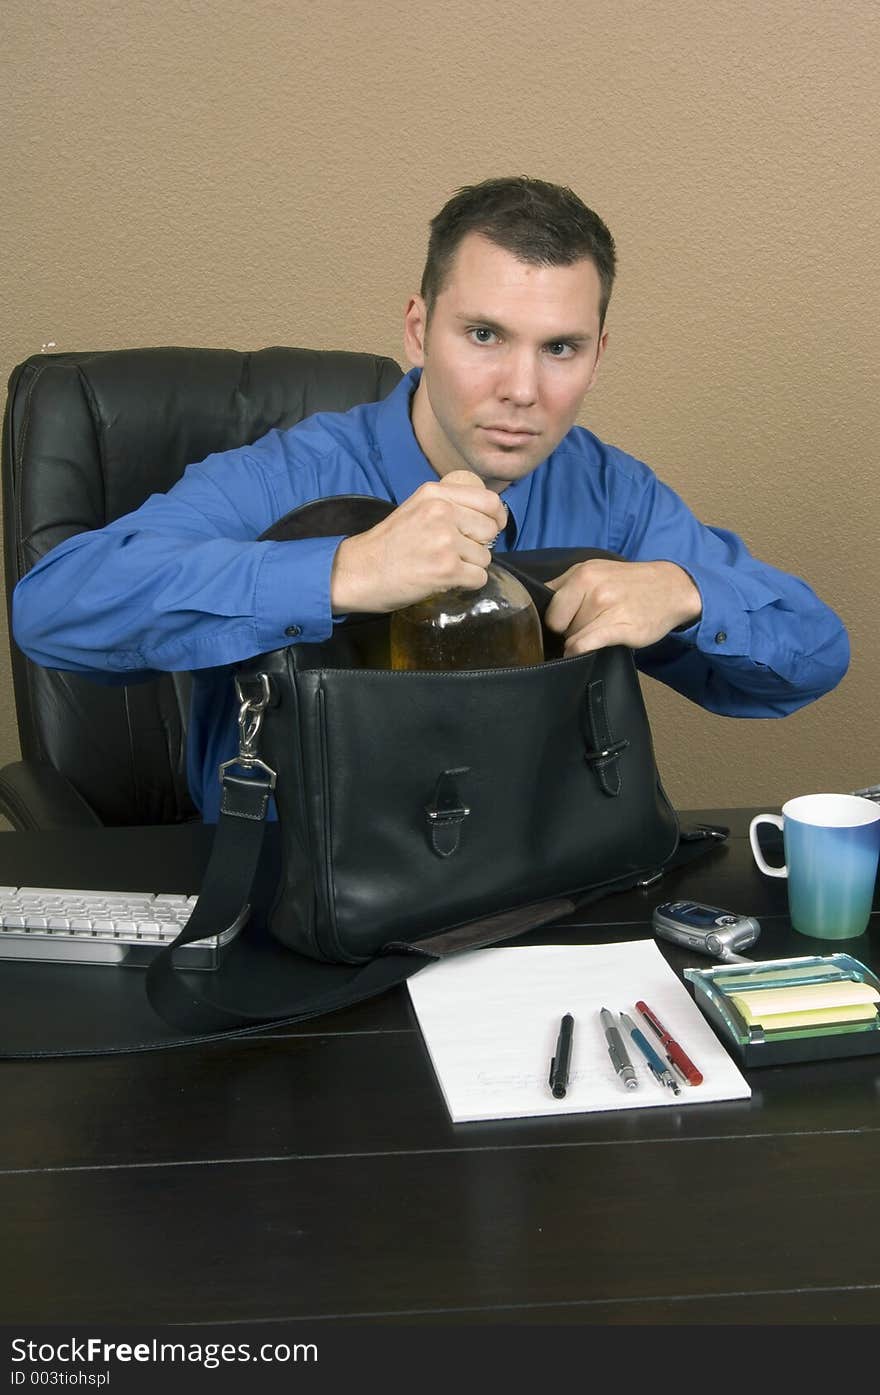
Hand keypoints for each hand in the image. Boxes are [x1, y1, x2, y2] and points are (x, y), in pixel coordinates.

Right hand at [330, 470, 507, 613]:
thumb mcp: (415, 508)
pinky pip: (478, 578)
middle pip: (490, 529)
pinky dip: (466, 583)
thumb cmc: (386, 545)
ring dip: (470, 567)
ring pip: (485, 557)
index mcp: (435, 494)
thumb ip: (447, 505)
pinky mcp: (446, 569)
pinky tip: (445, 580)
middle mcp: (442, 512)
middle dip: (479, 545)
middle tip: (456, 553)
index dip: (497, 517)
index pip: (488, 500)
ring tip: (442, 567)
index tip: (493, 527)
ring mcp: (445, 541)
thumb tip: (487, 517)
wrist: (357, 572)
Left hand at [545, 559, 701, 654]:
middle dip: (567, 631)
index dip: (554, 620)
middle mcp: (592, 587)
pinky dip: (580, 651)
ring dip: (581, 641)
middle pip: (558, 624)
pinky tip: (585, 651)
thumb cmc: (629, 583)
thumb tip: (537, 603)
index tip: (565, 624)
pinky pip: (586, 644)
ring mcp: (607, 607)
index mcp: (582, 573)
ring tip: (600, 631)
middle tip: (585, 628)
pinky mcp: (621, 627)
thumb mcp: (595, 571)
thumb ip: (567, 585)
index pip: (548, 607)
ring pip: (572, 637)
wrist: (671, 588)